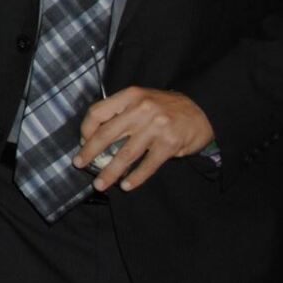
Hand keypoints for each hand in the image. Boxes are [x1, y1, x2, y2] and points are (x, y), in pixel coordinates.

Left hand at [76, 87, 215, 192]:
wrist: (203, 110)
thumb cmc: (165, 108)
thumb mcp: (141, 99)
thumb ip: (120, 112)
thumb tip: (94, 136)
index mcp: (130, 96)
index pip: (98, 112)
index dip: (86, 129)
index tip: (82, 142)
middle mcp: (141, 109)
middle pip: (107, 134)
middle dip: (90, 152)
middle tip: (79, 164)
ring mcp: (156, 127)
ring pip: (125, 154)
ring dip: (110, 172)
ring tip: (100, 184)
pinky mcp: (169, 144)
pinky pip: (148, 165)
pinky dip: (136, 178)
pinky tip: (126, 186)